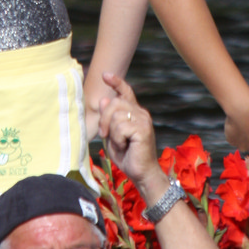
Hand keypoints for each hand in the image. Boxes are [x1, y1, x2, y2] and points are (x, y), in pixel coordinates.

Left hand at [98, 73, 161, 192]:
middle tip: (105, 135)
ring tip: (120, 143)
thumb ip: (108, 118)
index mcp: (133, 112)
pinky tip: (125, 147)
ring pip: (116, 115)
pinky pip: (120, 127)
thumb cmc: (127, 156)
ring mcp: (143, 120)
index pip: (125, 92)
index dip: (116, 82)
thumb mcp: (112, 135)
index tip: (105, 75)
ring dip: (112, 133)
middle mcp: (140, 112)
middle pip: (114, 102)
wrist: (141, 174)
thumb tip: (104, 99)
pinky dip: (117, 140)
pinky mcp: (143, 129)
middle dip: (104, 119)